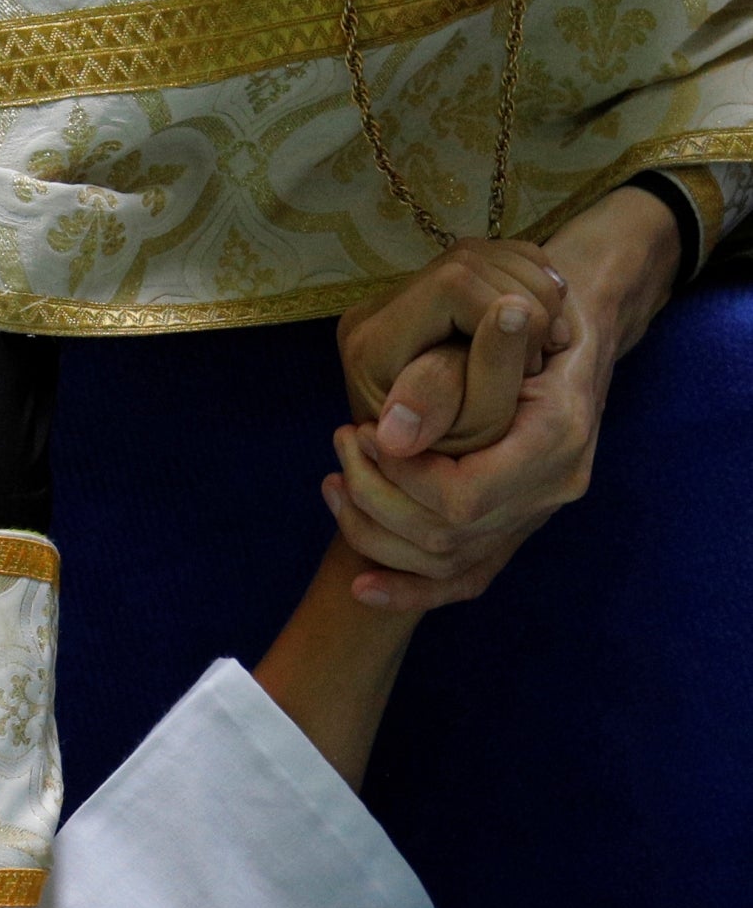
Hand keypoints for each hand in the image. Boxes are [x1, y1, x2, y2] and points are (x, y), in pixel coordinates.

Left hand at [325, 185, 682, 612]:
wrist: (573, 334)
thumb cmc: (535, 315)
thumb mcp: (506, 318)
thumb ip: (460, 373)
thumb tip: (396, 430)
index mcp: (556, 438)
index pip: (462, 498)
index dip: (402, 476)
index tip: (366, 433)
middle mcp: (551, 490)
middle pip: (446, 537)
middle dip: (377, 498)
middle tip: (344, 446)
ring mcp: (534, 517)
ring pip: (443, 563)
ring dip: (376, 530)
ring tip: (335, 484)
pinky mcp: (514, 532)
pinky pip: (462, 582)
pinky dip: (409, 591)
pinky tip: (360, 586)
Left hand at [338, 236, 570, 458]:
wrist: (445, 448)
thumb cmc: (460, 450)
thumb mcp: (471, 429)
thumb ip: (487, 376)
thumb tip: (510, 311)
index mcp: (372, 346)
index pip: (453, 285)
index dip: (502, 309)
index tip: (526, 359)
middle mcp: (375, 310)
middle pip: (470, 259)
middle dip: (524, 301)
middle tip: (540, 355)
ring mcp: (403, 292)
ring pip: (485, 252)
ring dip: (535, 292)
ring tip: (545, 344)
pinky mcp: (429, 286)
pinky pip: (492, 257)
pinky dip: (531, 283)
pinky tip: (541, 324)